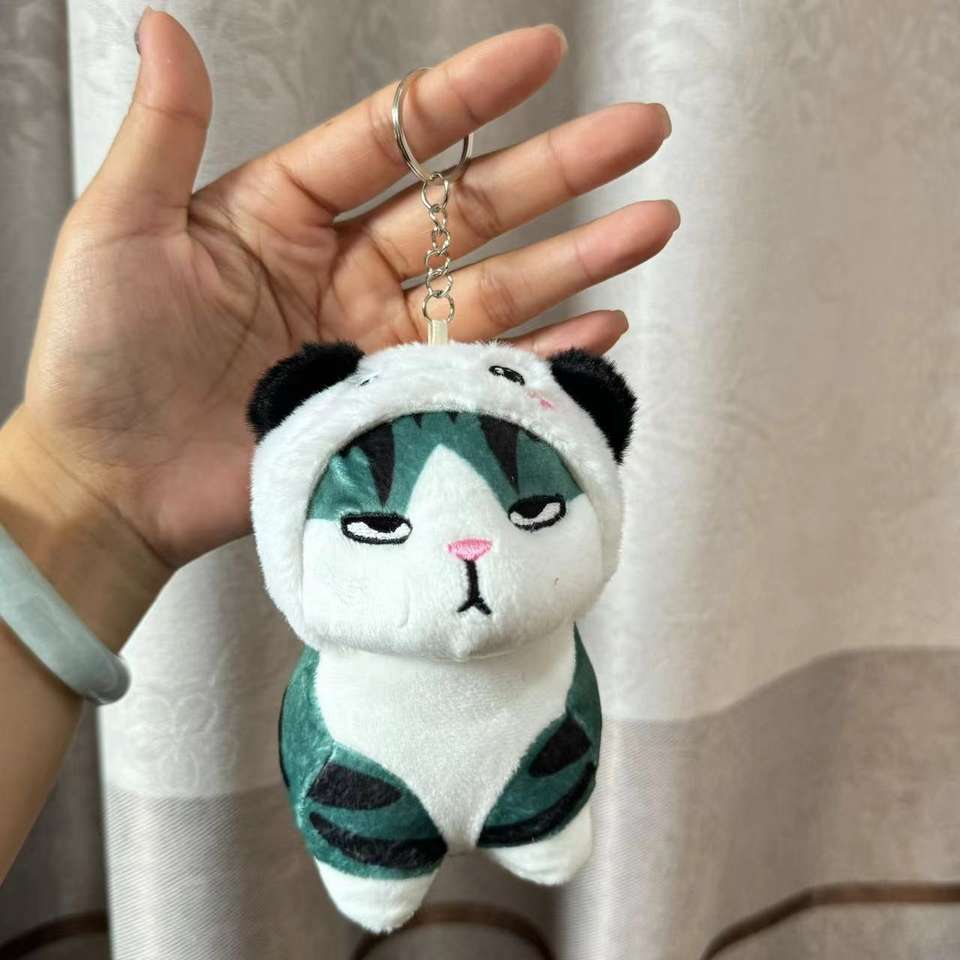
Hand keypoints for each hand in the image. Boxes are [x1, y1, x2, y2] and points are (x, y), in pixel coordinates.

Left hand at [5, 10, 676, 580]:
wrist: (111, 483)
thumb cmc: (97, 357)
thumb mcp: (118, 227)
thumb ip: (160, 132)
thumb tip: (167, 24)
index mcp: (286, 210)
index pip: (394, 136)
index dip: (469, 95)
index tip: (541, 54)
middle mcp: (347, 269)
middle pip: (472, 208)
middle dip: (561, 167)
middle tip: (641, 132)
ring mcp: (378, 340)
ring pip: (497, 288)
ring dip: (578, 257)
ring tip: (653, 223)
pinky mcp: (394, 407)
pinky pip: (483, 371)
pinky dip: (544, 351)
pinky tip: (600, 323)